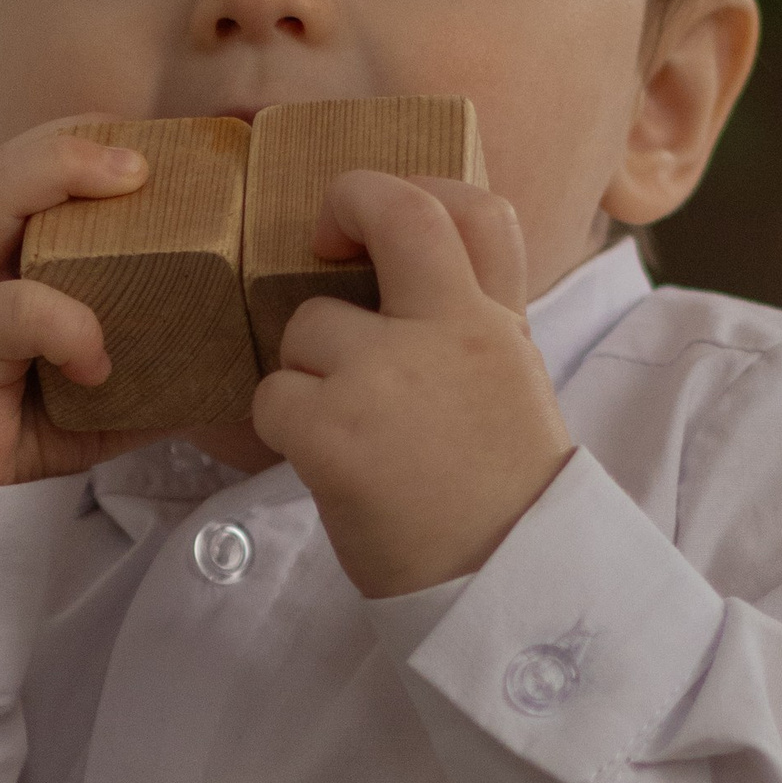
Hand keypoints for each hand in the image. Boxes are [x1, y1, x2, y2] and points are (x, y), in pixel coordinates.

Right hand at [0, 121, 162, 485]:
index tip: (163, 150)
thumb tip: (226, 375)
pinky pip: (14, 307)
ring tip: (131, 181)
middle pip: (8, 163)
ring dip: (60, 173)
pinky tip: (98, 362)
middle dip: (75, 141)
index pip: (34, 170)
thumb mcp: (85, 398)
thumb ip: (142, 376)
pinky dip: (68, 324)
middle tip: (149, 159)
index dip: (90, 145)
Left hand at [250, 167, 574, 596]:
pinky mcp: (333, 434)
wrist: (503, 591)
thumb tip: (396, 282)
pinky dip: (280, 425)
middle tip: (320, 242)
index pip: (476, 208)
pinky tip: (319, 461)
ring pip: (306, 326)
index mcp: (499, 325)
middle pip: (393, 212)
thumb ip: (465, 327)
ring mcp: (388, 379)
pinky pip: (271, 396)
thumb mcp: (510, 389)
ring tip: (345, 426)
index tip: (377, 224)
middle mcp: (451, 333)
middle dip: (343, 206)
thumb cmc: (496, 499)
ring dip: (305, 370)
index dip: (416, 191)